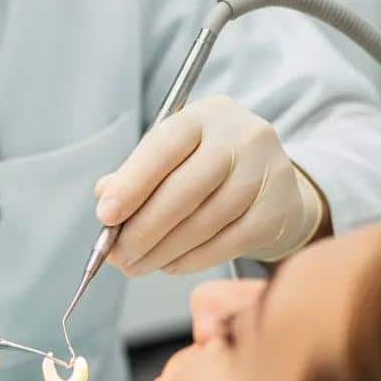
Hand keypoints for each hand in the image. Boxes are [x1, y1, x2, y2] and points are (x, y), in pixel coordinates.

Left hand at [94, 95, 326, 275]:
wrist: (272, 186)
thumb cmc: (208, 170)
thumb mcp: (173, 158)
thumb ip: (136, 175)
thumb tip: (105, 199)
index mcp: (206, 115)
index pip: (164, 146)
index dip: (132, 183)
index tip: (105, 215)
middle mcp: (241, 137)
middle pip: (184, 190)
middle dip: (143, 229)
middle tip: (116, 257)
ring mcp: (265, 173)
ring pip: (203, 222)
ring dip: (162, 251)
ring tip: (136, 266)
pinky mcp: (276, 211)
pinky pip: (226, 244)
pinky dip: (191, 260)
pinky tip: (169, 265)